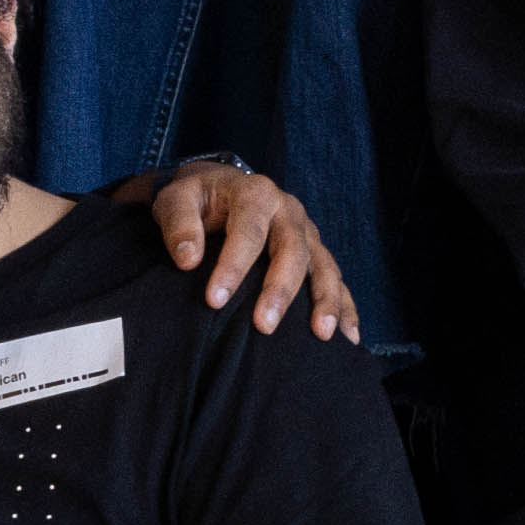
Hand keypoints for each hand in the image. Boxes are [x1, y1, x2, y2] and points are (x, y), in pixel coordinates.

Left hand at [145, 156, 355, 337]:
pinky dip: (345, 306)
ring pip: (322, 265)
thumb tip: (187, 260)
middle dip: (280, 289)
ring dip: (325, 300)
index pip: (248, 231)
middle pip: (292, 250)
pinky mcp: (316, 251)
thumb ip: (178, 225)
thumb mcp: (176, 200)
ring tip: (321, 334)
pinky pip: (335, 278)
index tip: (214, 300)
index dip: (233, 266)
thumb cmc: (197, 199)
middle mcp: (288, 210)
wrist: (220, 187)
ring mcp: (307, 231)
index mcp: (255, 193)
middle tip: (264, 326)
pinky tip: (348, 336)